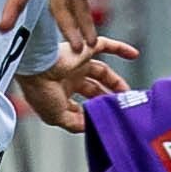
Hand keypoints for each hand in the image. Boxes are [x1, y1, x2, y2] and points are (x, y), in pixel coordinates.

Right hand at [16, 41, 136, 133]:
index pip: (82, 104)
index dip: (93, 112)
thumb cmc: (40, 92)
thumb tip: (91, 126)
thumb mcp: (57, 116)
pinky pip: (106, 44)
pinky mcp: (85, 48)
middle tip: (121, 107)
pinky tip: (134, 55)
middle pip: (95, 89)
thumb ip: (75, 123)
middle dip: (108, 98)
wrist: (37, 70)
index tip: (105, 119)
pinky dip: (121, 49)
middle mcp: (70, 77)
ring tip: (128, 93)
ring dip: (117, 82)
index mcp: (61, 92)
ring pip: (103, 72)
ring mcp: (78, 62)